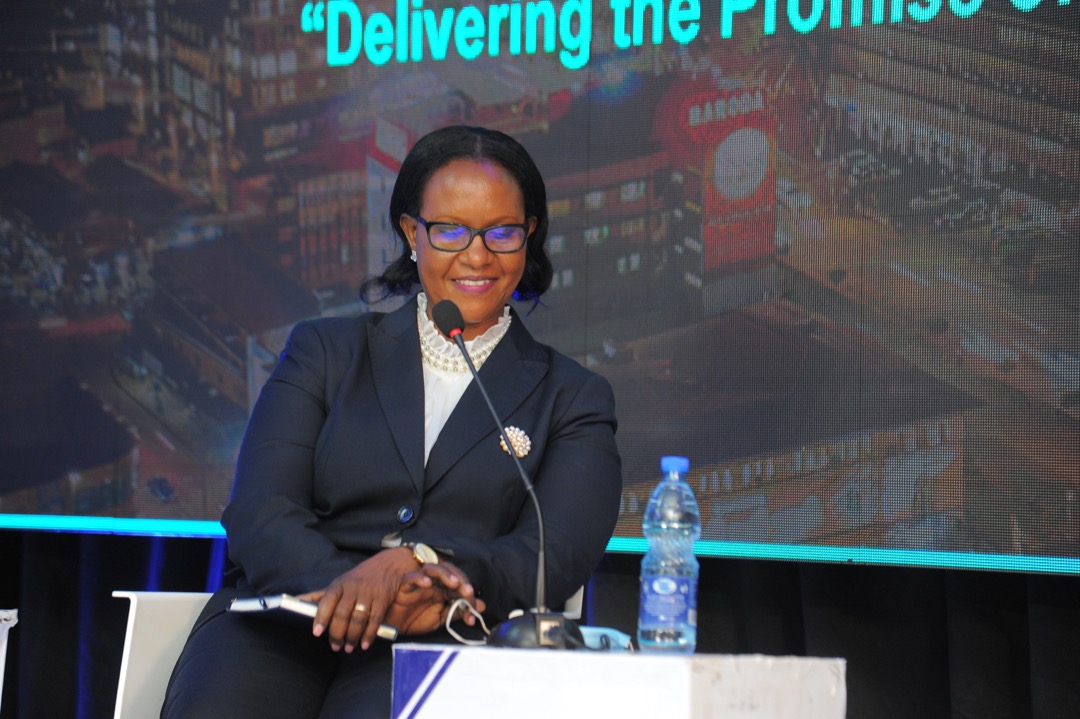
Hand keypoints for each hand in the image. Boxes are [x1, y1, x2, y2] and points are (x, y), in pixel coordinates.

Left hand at [299, 547, 417, 652]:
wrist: (388, 565)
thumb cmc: (358, 578)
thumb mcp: (339, 583)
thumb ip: (319, 594)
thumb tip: (296, 600)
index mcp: (339, 584)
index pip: (327, 600)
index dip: (321, 617)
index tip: (316, 632)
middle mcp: (353, 588)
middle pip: (342, 613)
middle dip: (337, 633)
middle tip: (335, 646)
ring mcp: (368, 593)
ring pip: (358, 618)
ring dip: (352, 636)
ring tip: (349, 647)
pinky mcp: (382, 599)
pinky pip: (375, 619)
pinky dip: (369, 634)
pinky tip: (364, 644)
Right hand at [384, 563, 485, 635]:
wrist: (394, 626)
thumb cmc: (416, 620)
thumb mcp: (441, 619)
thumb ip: (459, 612)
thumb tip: (482, 607)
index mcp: (443, 589)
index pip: (459, 585)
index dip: (469, 595)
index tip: (475, 610)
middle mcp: (433, 583)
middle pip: (449, 572)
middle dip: (460, 581)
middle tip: (468, 593)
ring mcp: (419, 582)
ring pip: (433, 569)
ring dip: (445, 574)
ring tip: (454, 584)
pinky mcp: (404, 586)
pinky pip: (411, 577)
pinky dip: (419, 579)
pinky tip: (428, 584)